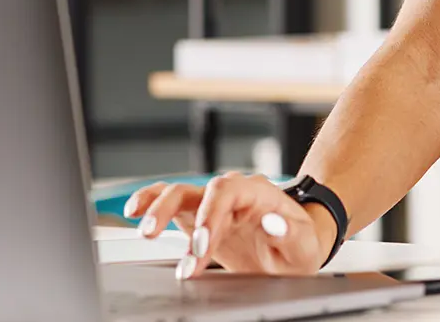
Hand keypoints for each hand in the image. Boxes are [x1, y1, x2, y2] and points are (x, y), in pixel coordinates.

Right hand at [124, 172, 336, 279]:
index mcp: (258, 192)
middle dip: (180, 219)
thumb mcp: (305, 244)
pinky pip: (170, 204)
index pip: (226, 191)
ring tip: (143, 232)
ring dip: (158, 210)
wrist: (294, 249)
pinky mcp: (199, 217)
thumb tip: (273, 222)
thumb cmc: (300, 244)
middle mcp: (231, 193)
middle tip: (172, 249)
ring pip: (178, 194)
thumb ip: (290, 233)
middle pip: (197, 190)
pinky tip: (134, 212)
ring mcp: (213, 204)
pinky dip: (150, 204)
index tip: (201, 246)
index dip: (210, 215)